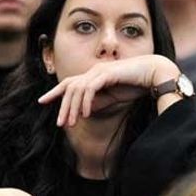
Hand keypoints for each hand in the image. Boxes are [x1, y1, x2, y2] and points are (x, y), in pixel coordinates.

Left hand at [38, 55, 179, 126]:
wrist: (153, 74)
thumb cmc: (135, 84)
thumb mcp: (112, 98)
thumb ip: (98, 103)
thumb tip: (82, 112)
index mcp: (93, 76)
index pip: (69, 83)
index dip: (55, 92)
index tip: (42, 101)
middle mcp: (93, 72)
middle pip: (69, 88)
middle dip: (62, 106)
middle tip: (60, 124)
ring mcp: (99, 71)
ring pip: (77, 90)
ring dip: (72, 108)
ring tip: (71, 123)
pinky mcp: (106, 74)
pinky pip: (90, 89)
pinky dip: (85, 102)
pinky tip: (85, 115)